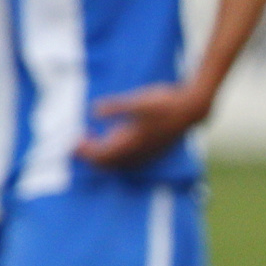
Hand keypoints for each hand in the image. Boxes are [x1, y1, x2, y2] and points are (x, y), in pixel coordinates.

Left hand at [78, 82, 209, 169]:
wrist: (192, 108)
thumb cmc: (164, 102)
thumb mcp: (137, 101)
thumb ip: (115, 107)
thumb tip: (93, 111)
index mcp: (130, 143)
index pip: (99, 156)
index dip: (83, 151)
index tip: (73, 140)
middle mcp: (137, 153)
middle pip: (107, 164)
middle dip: (90, 155)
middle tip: (78, 142)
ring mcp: (146, 153)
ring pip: (118, 164)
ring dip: (103, 155)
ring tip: (94, 140)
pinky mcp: (153, 150)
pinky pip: (129, 160)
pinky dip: (117, 155)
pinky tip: (116, 140)